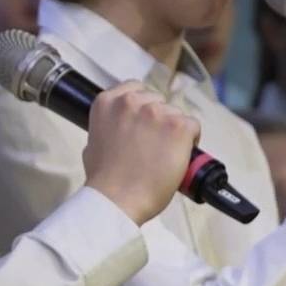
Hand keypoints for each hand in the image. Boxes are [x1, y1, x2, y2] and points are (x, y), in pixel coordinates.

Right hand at [82, 81, 201, 223]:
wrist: (118, 198)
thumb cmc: (103, 178)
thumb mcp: (92, 142)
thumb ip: (108, 126)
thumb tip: (120, 129)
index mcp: (106, 102)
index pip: (134, 87)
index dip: (142, 105)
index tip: (143, 121)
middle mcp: (131, 101)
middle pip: (157, 101)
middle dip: (158, 119)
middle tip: (153, 143)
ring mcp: (156, 112)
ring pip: (176, 114)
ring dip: (173, 131)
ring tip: (163, 154)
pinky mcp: (179, 126)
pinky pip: (193, 126)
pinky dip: (190, 141)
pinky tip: (178, 155)